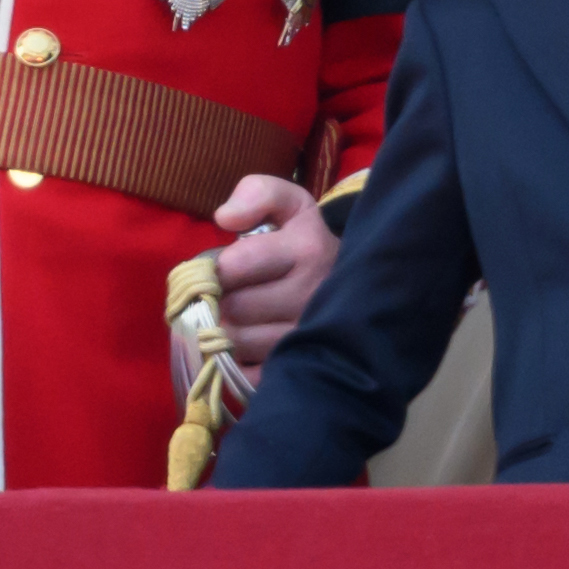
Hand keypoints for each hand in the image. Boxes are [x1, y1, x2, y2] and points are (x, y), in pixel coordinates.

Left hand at [209, 176, 338, 368]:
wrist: (353, 281)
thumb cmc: (304, 241)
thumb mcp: (288, 203)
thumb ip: (256, 193)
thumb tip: (224, 218)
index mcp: (308, 249)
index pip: (236, 265)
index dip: (214, 270)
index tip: (217, 271)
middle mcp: (312, 295)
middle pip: (233, 309)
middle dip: (217, 303)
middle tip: (221, 298)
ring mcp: (310, 336)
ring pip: (238, 343)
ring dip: (223, 334)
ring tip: (232, 320)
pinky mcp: (303, 366)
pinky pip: (250, 375)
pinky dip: (236, 364)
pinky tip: (243, 347)